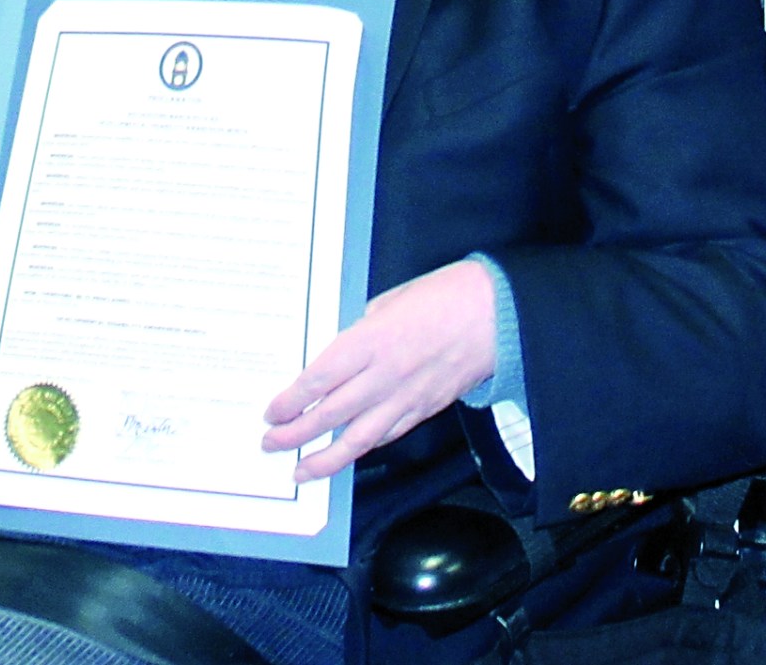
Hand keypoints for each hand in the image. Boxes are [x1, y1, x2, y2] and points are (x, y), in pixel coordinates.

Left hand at [261, 260, 496, 481]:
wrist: (495, 313)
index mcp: (370, 341)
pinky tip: (347, 454)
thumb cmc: (443, 295)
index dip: (291, 400)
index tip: (272, 411)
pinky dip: (363, 448)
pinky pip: (386, 436)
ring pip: (357, 439)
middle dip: (295, 433)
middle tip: (270, 443)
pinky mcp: (424, 410)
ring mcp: (405, 398)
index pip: (318, 380)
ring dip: (324, 458)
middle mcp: (384, 375)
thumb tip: (339, 352)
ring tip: (301, 469)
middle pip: (329, 413)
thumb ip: (360, 330)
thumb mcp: (389, 300)